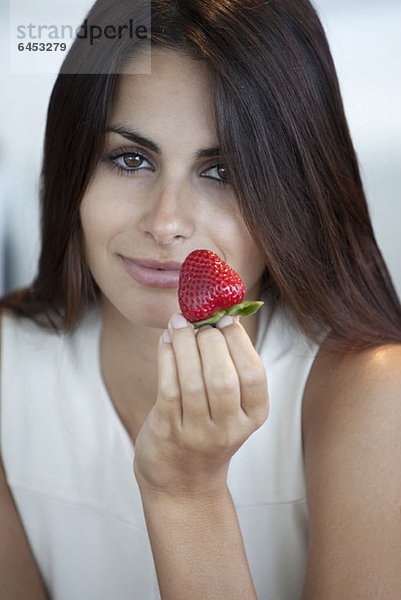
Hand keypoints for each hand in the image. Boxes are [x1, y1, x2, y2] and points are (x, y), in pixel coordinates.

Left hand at [133, 314, 268, 498]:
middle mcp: (229, 428)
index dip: (239, 342)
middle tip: (200, 322)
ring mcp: (198, 433)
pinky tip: (167, 340)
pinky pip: (168, 387)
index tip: (225, 320)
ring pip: (193, 381)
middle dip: (210, 341)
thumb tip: (223, 317)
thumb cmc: (209, 429)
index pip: (254, 374)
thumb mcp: (232, 406)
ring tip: (179, 323)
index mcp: (254, 416)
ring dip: (185, 344)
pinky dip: (167, 357)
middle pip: (223, 378)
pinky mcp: (169, 431)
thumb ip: (231, 366)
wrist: (182, 481)